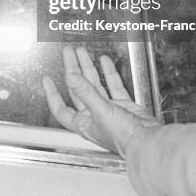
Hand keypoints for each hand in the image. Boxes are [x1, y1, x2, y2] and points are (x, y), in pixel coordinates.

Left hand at [43, 45, 159, 155]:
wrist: (149, 143)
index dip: (52, 93)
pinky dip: (109, 73)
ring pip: (95, 84)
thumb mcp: (100, 111)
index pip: (61, 108)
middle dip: (72, 69)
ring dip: (88, 67)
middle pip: (78, 89)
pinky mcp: (124, 106)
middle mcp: (94, 116)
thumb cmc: (124, 138)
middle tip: (68, 53)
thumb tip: (70, 77)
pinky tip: (105, 61)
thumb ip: (85, 92)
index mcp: (83, 123)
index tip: (47, 79)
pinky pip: (113, 85)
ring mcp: (109, 110)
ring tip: (82, 52)